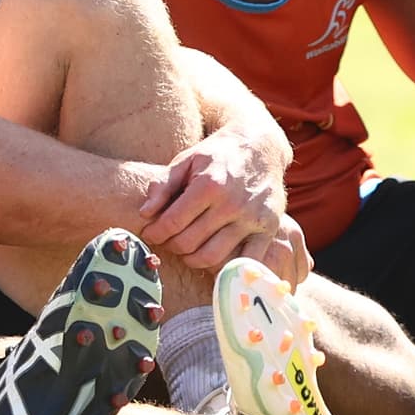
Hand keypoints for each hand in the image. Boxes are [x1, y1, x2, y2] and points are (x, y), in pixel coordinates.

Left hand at [133, 130, 297, 279]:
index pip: (173, 222)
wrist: (260, 146)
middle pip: (190, 243)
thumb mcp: (186, 160)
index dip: (156, 232)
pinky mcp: (269, 230)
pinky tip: (213, 259)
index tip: (150, 233)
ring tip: (186, 249)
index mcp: (210, 184)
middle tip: (167, 241)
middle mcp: (233, 204)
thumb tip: (145, 213)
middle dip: (171, 245)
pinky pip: (244, 262)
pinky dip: (225, 268)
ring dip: (192, 259)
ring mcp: (253, 219)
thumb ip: (163, 185)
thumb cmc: (217, 154)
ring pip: (213, 257)